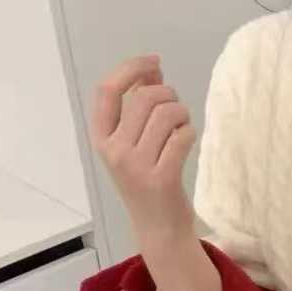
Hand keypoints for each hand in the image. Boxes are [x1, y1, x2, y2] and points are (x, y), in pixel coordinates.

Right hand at [90, 55, 195, 246]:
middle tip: (175, 107)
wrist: (158, 228)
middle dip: (167, 94)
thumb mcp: (133, 142)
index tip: (153, 62)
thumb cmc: (147, 179)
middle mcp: (114, 151)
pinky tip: (186, 142)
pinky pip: (182, 137)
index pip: (107, 90)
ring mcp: (136, 166)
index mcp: (102, 138)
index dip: (131, 68)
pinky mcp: (161, 178)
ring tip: (182, 126)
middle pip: (144, 98)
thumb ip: (138, 104)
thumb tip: (152, 69)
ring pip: (166, 114)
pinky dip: (189, 133)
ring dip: (182, 113)